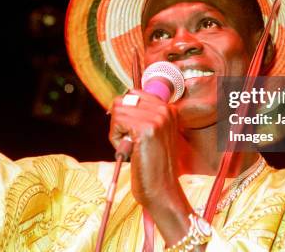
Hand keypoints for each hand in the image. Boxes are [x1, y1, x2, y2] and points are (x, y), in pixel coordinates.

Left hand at [109, 90, 194, 244]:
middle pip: (123, 100)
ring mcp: (157, 117)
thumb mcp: (152, 134)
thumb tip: (116, 102)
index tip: (132, 133)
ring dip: (117, 132)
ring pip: (117, 110)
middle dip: (120, 123)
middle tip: (132, 142)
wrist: (162, 190)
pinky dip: (116, 138)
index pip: (133, 93)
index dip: (124, 113)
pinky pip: (116, 122)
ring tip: (132, 147)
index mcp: (169, 109)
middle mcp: (165, 109)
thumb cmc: (153, 165)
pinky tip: (130, 151)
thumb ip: (140, 116)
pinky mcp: (146, 128)